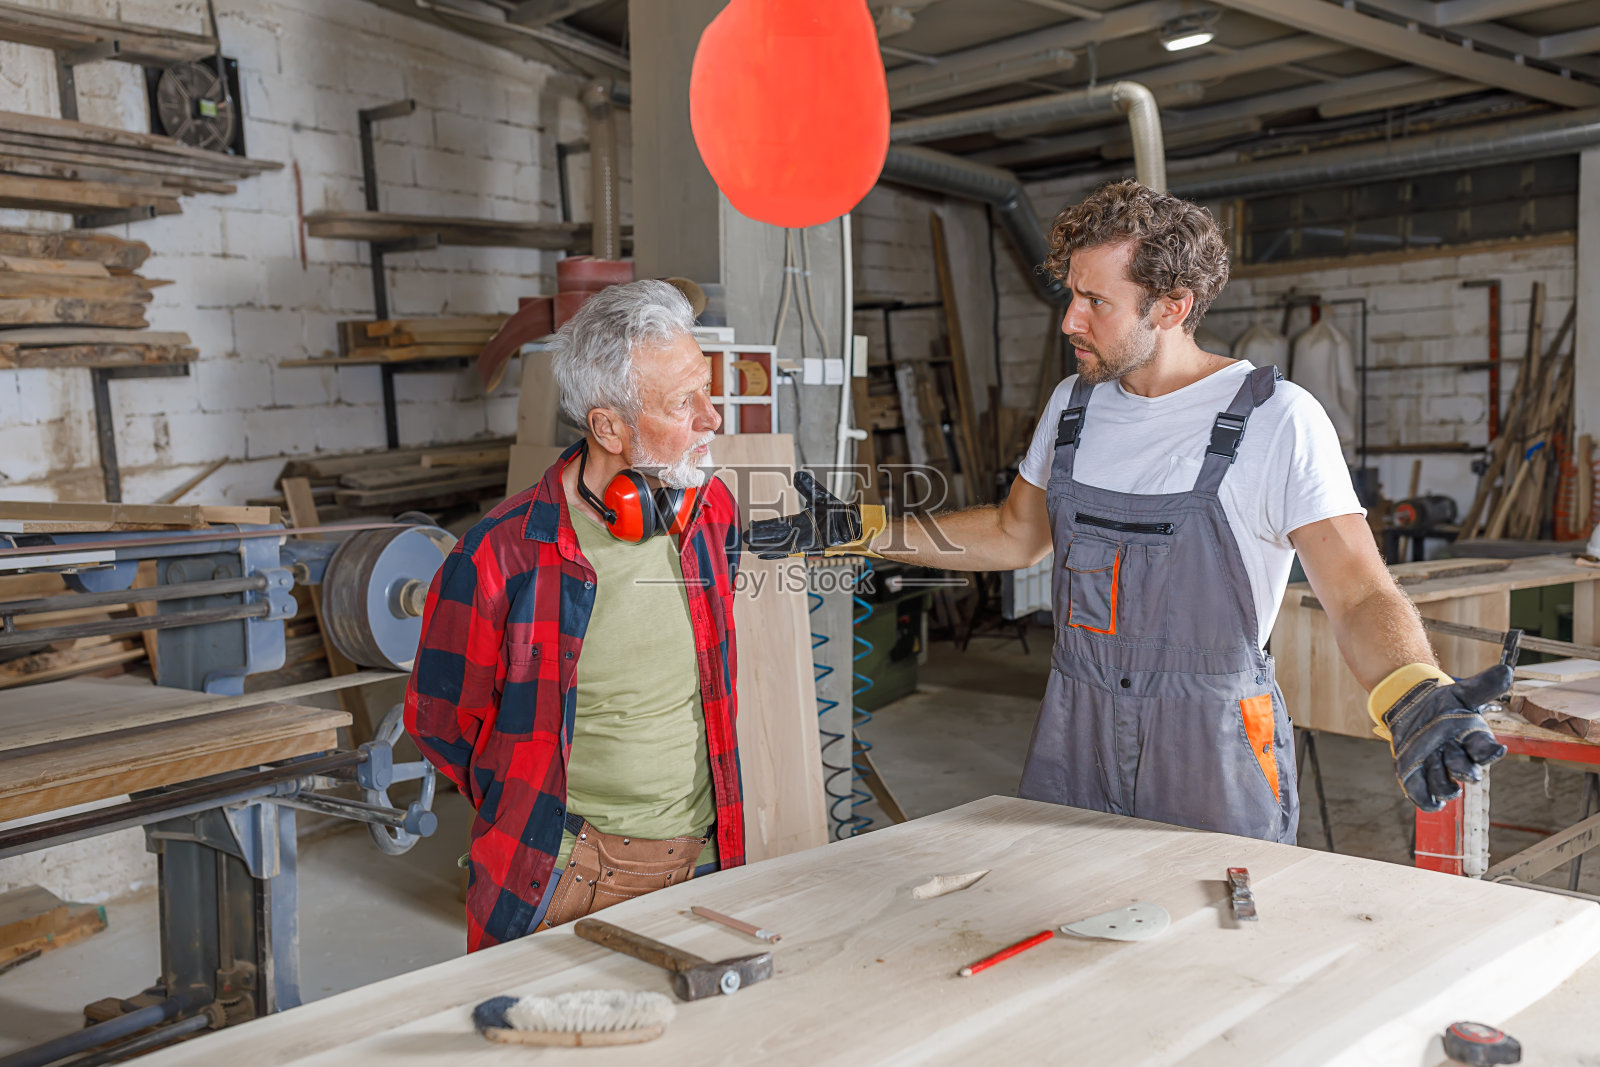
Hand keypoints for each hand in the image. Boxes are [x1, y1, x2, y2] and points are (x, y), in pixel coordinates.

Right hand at [743, 471, 878, 559]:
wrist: (852, 523)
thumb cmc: (838, 511)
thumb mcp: (819, 497)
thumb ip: (807, 487)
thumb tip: (796, 474)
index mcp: (799, 521)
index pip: (777, 524)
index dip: (764, 526)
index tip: (752, 525)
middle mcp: (798, 532)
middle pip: (774, 535)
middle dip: (760, 537)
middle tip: (744, 539)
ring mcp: (803, 540)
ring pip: (778, 544)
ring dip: (765, 546)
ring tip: (751, 548)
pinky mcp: (809, 547)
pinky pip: (789, 551)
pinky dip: (777, 554)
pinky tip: (765, 556)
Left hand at [1379, 664, 1510, 811]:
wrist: (1411, 707)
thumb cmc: (1443, 704)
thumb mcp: (1462, 692)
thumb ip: (1484, 686)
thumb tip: (1507, 671)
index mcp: (1473, 739)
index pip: (1486, 750)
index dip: (1490, 752)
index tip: (1495, 751)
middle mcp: (1459, 757)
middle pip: (1466, 771)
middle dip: (1463, 770)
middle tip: (1456, 763)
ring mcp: (1438, 768)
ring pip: (1446, 788)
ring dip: (1442, 785)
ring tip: (1433, 769)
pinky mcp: (1418, 778)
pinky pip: (1424, 797)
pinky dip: (1425, 800)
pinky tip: (1427, 799)